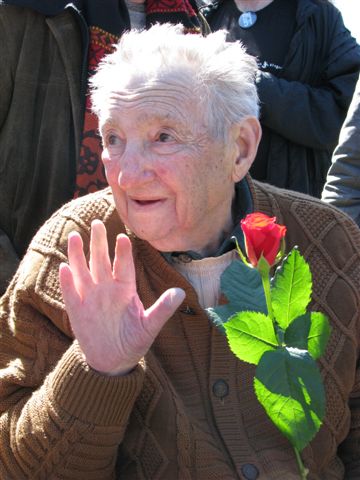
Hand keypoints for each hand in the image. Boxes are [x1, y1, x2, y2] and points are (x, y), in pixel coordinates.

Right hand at [59, 220, 184, 375]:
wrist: (113, 361)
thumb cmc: (134, 341)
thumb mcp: (150, 326)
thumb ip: (163, 309)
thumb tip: (181, 292)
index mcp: (125, 289)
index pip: (124, 266)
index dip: (123, 252)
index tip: (123, 237)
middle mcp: (107, 289)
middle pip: (101, 261)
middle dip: (99, 243)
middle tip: (96, 223)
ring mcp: (90, 298)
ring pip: (83, 271)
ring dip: (78, 255)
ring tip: (75, 236)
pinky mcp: (77, 310)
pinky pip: (70, 293)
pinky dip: (67, 282)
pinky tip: (64, 268)